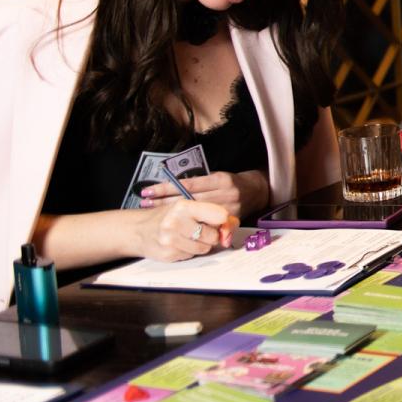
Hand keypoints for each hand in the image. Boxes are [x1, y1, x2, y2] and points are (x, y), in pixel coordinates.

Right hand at [131, 198, 235, 261]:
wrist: (138, 230)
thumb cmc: (169, 216)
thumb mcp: (188, 207)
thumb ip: (213, 214)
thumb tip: (230, 231)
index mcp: (184, 206)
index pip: (220, 215)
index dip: (223, 220)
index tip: (219, 221)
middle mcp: (175, 222)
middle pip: (213, 235)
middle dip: (211, 234)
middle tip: (199, 229)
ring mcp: (170, 240)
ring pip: (204, 249)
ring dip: (201, 245)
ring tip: (188, 236)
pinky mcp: (168, 254)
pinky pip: (192, 256)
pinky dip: (189, 251)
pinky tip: (179, 243)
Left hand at [139, 170, 269, 214]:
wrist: (258, 191)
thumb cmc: (233, 183)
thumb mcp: (218, 177)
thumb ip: (200, 184)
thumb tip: (174, 188)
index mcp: (220, 180)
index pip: (188, 185)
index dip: (167, 188)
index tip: (148, 190)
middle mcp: (224, 194)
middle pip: (188, 200)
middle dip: (163, 201)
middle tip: (144, 202)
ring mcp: (226, 209)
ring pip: (194, 213)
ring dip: (171, 212)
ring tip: (152, 210)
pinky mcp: (228, 220)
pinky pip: (204, 223)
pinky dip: (188, 223)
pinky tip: (174, 222)